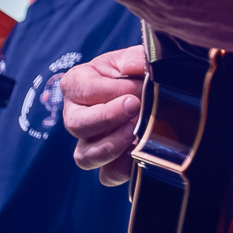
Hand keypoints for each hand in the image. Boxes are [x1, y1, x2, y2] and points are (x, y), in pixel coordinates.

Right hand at [61, 45, 145, 186]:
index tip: (135, 90)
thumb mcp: (136, 58)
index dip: (110, 91)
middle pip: (76, 124)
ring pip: (85, 156)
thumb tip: (136, 67)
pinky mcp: (108, 163)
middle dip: (108, 117)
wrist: (156, 91)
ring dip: (111, 145)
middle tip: (136, 107)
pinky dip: (124, 168)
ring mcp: (90, 142)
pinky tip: (140, 153)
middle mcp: (77, 115)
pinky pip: (107, 175)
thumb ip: (136, 59)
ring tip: (136, 132)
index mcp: (78, 83)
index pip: (82, 90)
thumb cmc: (138, 71)